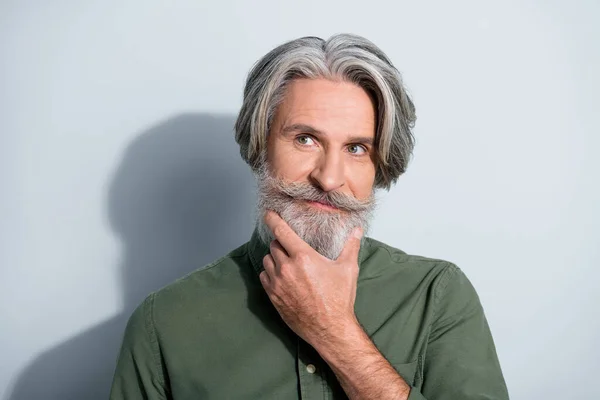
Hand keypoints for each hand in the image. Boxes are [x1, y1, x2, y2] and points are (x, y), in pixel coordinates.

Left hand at [259, 210, 363, 347]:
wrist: (330, 329)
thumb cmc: (339, 300)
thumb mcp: (348, 269)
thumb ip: (350, 246)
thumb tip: (357, 230)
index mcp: (303, 257)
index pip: (281, 231)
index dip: (273, 220)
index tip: (269, 214)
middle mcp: (287, 268)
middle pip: (274, 245)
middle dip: (281, 243)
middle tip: (292, 247)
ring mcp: (278, 283)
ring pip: (267, 260)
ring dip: (274, 258)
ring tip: (287, 262)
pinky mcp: (273, 296)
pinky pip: (264, 277)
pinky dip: (270, 273)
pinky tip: (282, 276)